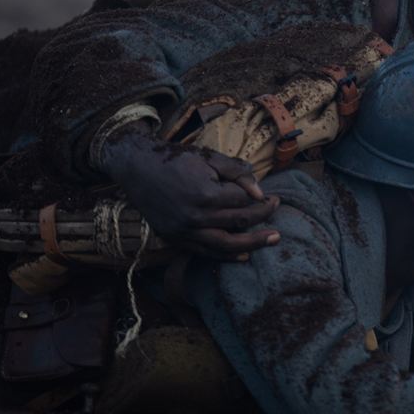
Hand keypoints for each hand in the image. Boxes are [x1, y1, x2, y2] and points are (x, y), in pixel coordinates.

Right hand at [100, 120, 279, 259]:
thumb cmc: (176, 158)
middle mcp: (194, 217)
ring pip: (225, 244)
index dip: (261, 198)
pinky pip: (205, 252)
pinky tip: (244, 255)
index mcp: (204, 194)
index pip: (243, 201)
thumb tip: (260, 192)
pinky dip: (225, 256)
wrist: (137, 167)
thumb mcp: (209, 157)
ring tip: (272, 240)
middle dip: (262, 217)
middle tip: (277, 210)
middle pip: (239, 222)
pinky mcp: (174, 238)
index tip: (271, 196)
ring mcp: (183, 231)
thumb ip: (236, 173)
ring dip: (252, 244)